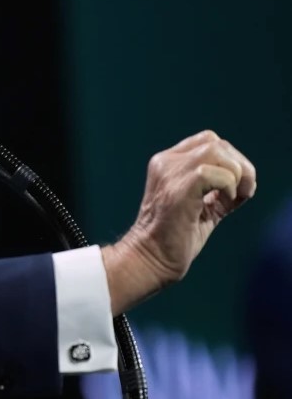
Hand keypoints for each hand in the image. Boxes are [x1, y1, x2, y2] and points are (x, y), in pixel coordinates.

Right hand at [101, 129, 256, 314]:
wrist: (151, 257)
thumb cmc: (175, 237)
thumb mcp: (200, 204)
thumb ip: (216, 188)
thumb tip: (246, 179)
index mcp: (167, 163)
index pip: (208, 141)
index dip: (229, 160)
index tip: (231, 190)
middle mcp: (165, 162)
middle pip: (216, 142)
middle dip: (239, 166)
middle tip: (239, 194)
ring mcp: (169, 173)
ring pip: (217, 151)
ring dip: (235, 175)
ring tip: (231, 199)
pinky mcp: (178, 189)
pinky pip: (216, 173)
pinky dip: (228, 188)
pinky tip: (222, 204)